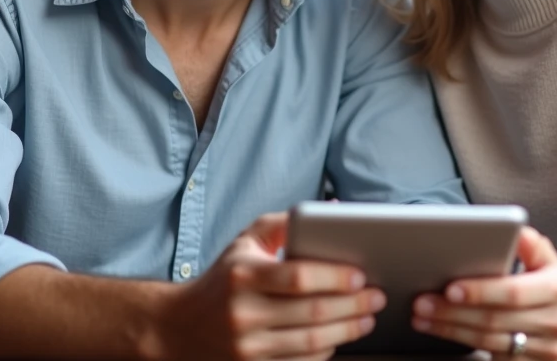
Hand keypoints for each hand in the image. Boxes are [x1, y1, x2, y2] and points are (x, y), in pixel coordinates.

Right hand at [154, 212, 385, 360]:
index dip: (335, 277)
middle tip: (377, 296)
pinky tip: (340, 336)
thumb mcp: (244, 242)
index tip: (360, 275)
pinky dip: (326, 350)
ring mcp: (247, 347)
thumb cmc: (223, 279)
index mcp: (243, 276)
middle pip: (313, 312)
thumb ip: (283, 224)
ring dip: (348, 330)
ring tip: (367, 318)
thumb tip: (330, 210)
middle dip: (353, 305)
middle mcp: (244, 313)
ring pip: (312, 342)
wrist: (179, 327)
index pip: (298, 277)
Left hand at [410, 227, 556, 360]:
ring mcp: (548, 349)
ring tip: (423, 318)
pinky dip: (464, 344)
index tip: (449, 288)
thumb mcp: (549, 258)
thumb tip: (514, 229)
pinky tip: (443, 332)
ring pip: (491, 343)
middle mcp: (556, 322)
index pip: (513, 293)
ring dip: (452, 330)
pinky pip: (495, 357)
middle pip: (495, 320)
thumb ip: (530, 244)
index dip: (479, 292)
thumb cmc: (555, 282)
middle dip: (453, 313)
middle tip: (422, 303)